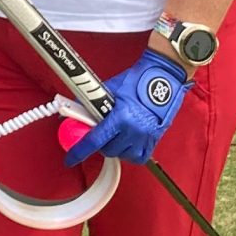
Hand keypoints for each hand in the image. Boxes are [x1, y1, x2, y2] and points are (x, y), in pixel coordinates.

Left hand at [56, 50, 188, 167]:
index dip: (80, 152)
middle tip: (99, 134)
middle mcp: (134, 130)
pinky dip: (130, 152)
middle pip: (108, 150)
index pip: (94, 140)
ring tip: (114, 136)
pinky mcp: (155, 139)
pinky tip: (127, 143)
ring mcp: (146, 137)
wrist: (164, 76)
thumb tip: (75, 110)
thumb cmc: (138, 80)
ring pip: (123, 155)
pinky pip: (139, 156)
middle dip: (100, 145)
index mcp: (121, 117)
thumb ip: (94, 104)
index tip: (71, 159)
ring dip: (115, 148)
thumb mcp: (111, 90)